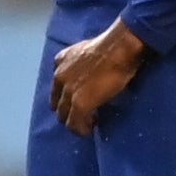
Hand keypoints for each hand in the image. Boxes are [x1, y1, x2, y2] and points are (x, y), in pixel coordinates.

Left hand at [50, 20, 147, 135]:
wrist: (119, 48)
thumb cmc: (112, 45)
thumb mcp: (87, 49)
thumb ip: (81, 62)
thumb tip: (89, 73)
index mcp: (60, 61)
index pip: (56, 86)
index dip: (65, 97)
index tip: (78, 101)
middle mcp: (59, 76)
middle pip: (57, 103)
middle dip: (68, 111)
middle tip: (83, 115)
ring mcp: (68, 92)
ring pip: (63, 116)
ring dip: (75, 122)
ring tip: (87, 123)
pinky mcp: (79, 104)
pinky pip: (74, 125)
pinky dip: (81, 130)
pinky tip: (90, 130)